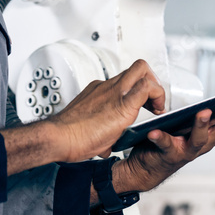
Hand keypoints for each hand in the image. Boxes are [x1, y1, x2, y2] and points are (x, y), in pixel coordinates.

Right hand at [4, 59, 165, 172]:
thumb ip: (100, 133)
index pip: (123, 80)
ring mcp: (114, 92)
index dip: (137, 89)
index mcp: (98, 91)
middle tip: (153, 102)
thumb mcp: (87, 129)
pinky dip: (157, 95)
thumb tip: (105, 146)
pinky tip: (156, 111)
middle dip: (151, 80)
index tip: (143, 105)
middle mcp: (107, 87)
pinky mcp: (122, 104)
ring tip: (157, 107)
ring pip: (142, 70)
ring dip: (155, 87)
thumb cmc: (67, 137)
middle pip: (135, 68)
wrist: (58, 137)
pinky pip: (146, 87)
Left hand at [115, 89, 214, 192]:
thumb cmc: (175, 141)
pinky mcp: (168, 154)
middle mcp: (208, 142)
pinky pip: (165, 144)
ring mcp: (189, 149)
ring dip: (203, 125)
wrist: (148, 168)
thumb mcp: (197, 124)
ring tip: (205, 111)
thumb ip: (211, 113)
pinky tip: (155, 130)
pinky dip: (161, 137)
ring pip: (201, 138)